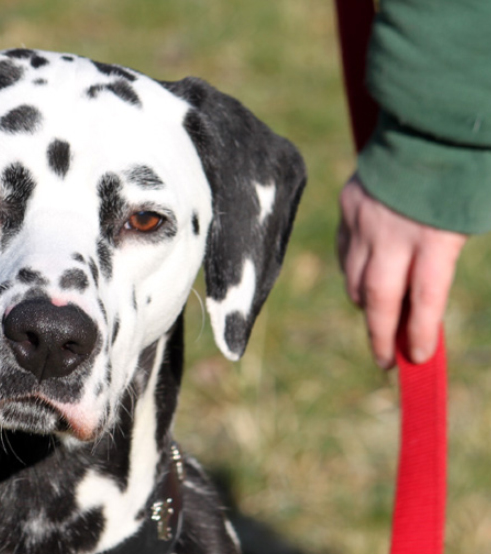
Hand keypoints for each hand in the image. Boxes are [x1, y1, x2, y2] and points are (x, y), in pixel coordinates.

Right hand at [337, 176, 465, 367]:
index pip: (425, 298)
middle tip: (386, 361)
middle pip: (379, 298)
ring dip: (367, 305)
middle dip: (382, 335)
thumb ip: (442, 260)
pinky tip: (364, 281)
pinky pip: (347, 251)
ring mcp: (365, 219)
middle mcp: (393, 232)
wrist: (431, 121)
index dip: (420, 333)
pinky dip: (354, 272)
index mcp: (434, 235)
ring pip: (355, 278)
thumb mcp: (467, 219)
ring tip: (379, 321)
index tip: (418, 358)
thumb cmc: (463, 174)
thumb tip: (418, 307)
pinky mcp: (349, 206)